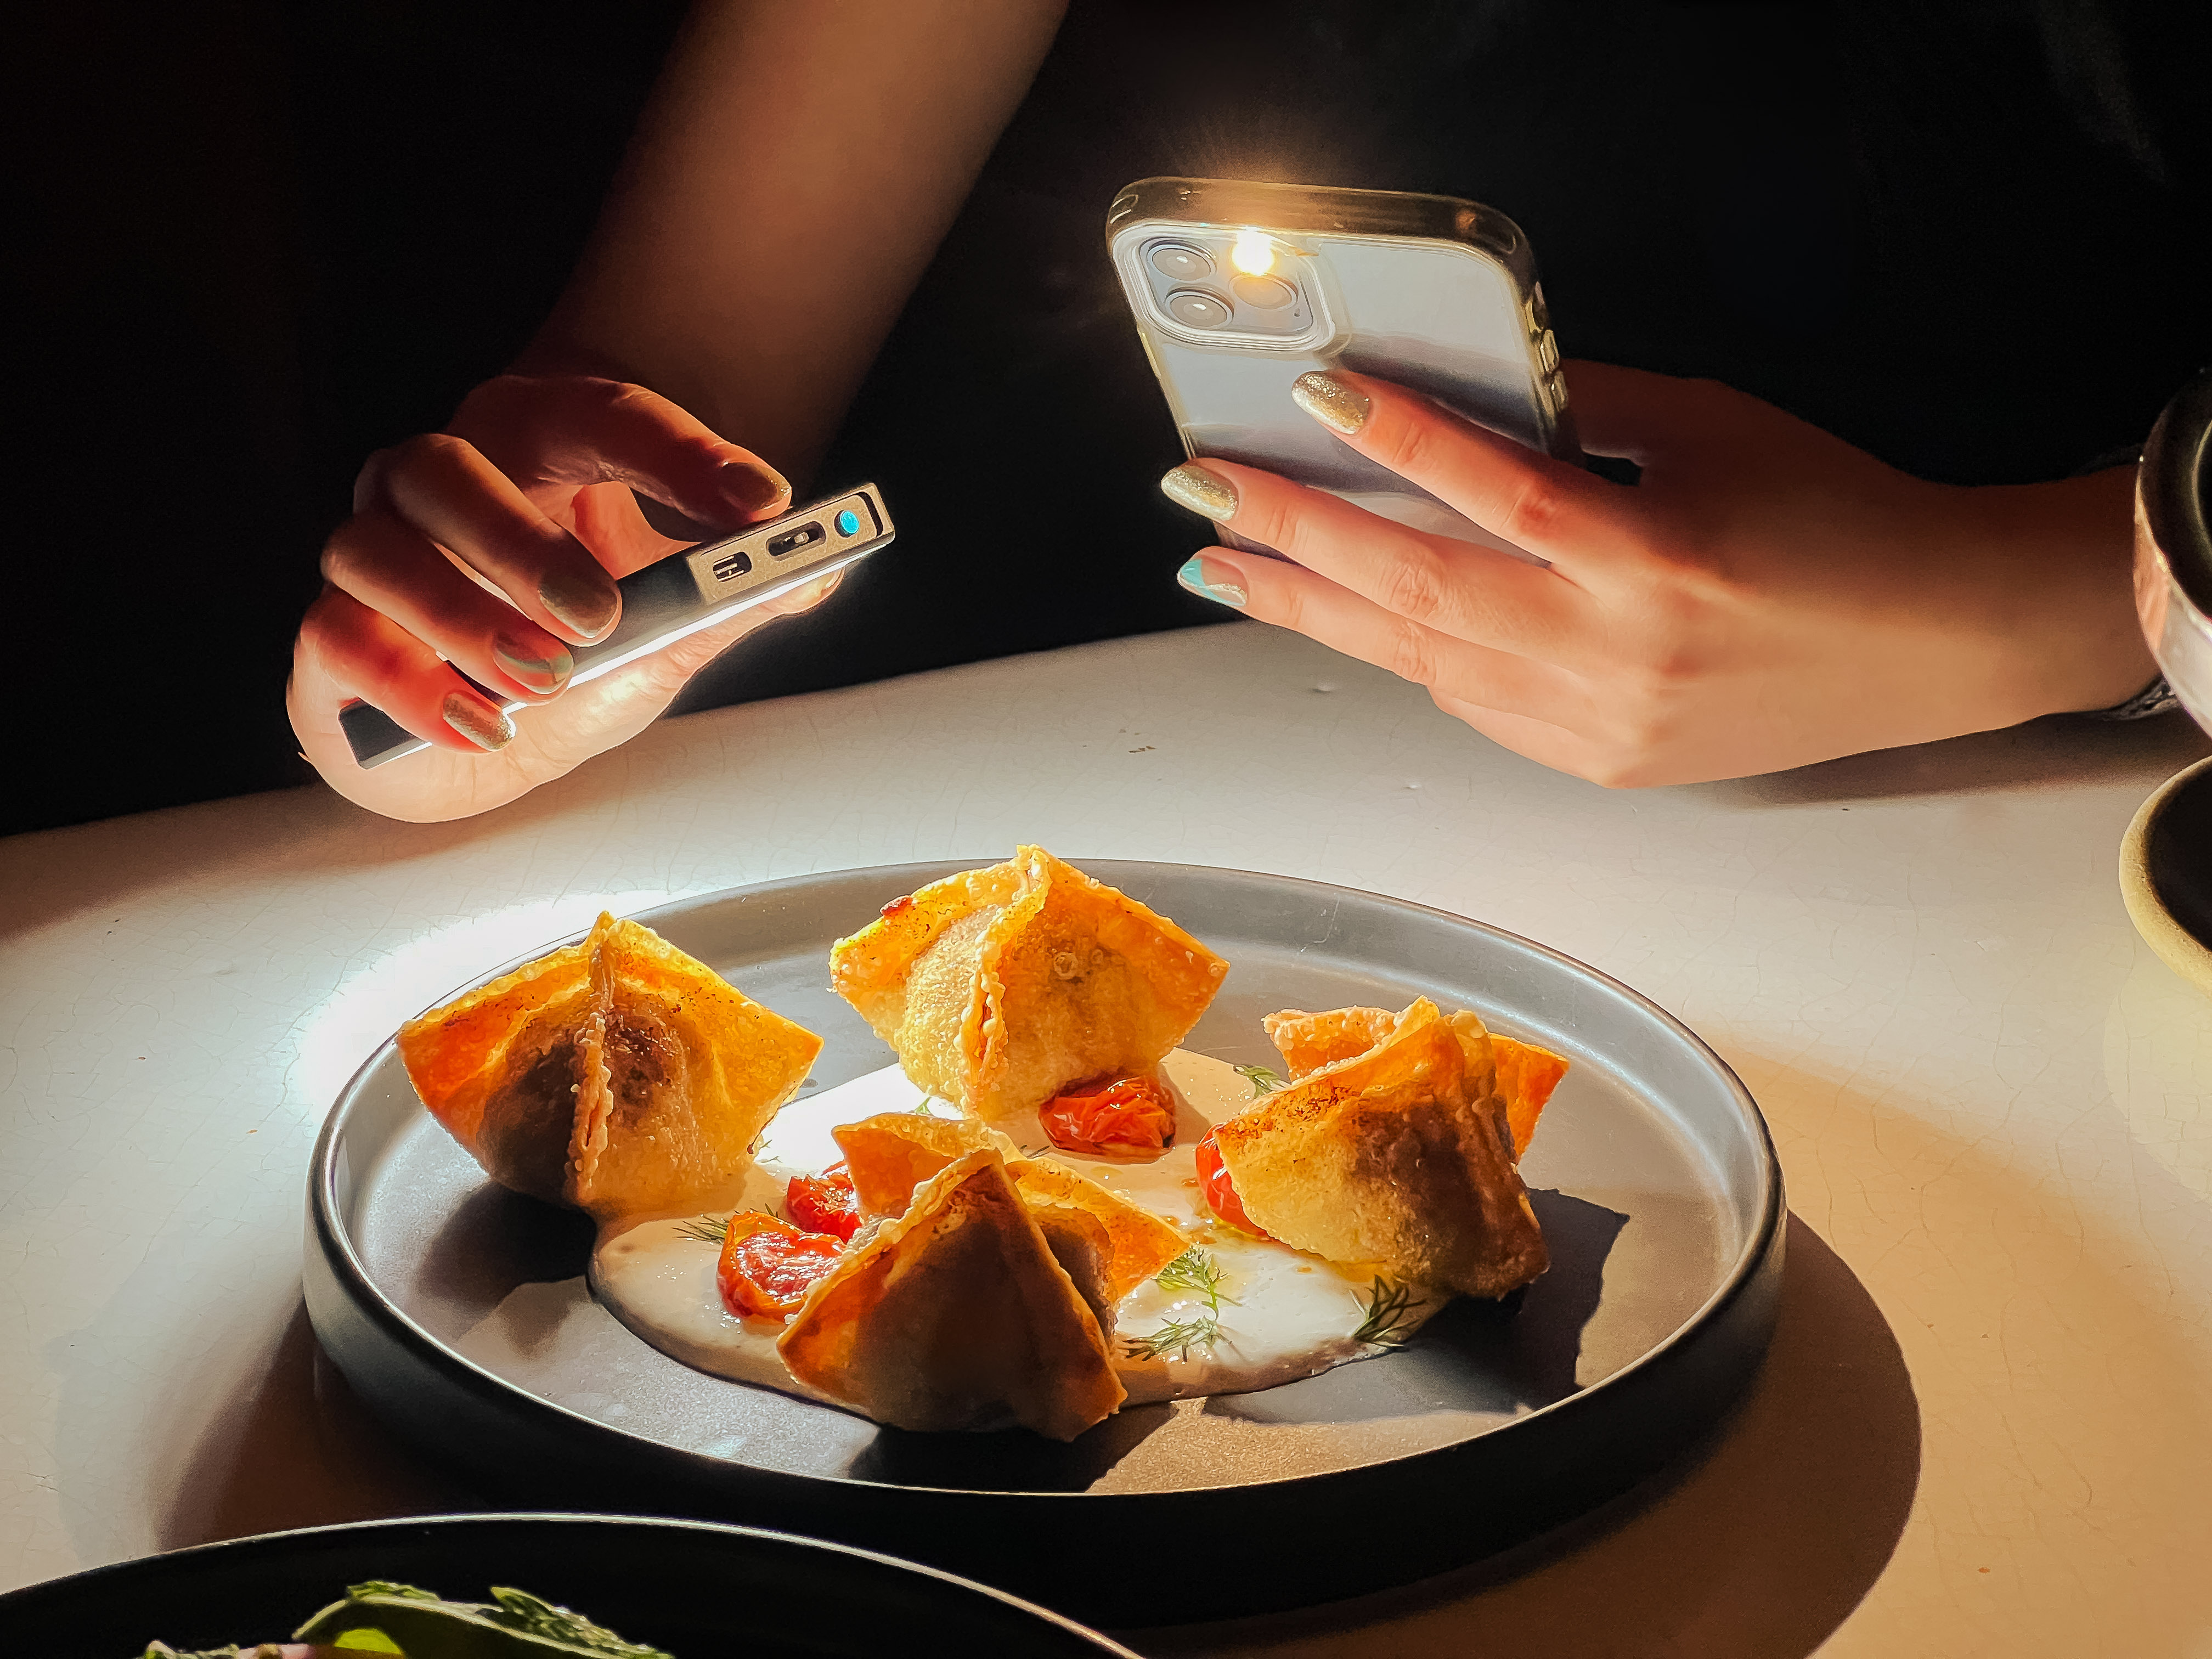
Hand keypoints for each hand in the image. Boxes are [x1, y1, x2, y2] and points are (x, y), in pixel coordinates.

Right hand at [289, 374, 842, 820]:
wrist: (484, 727)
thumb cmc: (574, 647)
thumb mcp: (667, 623)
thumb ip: (735, 596)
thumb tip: (823, 572)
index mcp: (529, 446)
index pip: (602, 418)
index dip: (683, 456)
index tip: (766, 502)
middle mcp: (432, 481)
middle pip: (449, 471)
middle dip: (522, 544)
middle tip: (600, 616)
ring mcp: (368, 552)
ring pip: (375, 552)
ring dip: (461, 616)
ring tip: (543, 678)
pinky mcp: (328, 637)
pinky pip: (339, 639)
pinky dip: (409, 684)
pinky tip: (479, 723)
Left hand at [1162, 365, 2152, 785]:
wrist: (1937, 639)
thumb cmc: (1839, 522)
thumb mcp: (1715, 429)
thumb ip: (1587, 408)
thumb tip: (1470, 388)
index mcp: (1656, 559)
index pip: (1493, 490)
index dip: (1392, 439)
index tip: (1309, 395)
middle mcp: (1618, 655)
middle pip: (1421, 593)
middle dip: (1296, 541)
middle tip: (1204, 499)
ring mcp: (1603, 725)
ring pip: (1423, 662)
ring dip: (1317, 611)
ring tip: (1229, 570)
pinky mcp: (1602, 767)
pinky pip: (1472, 707)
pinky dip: (1404, 658)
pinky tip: (1348, 620)